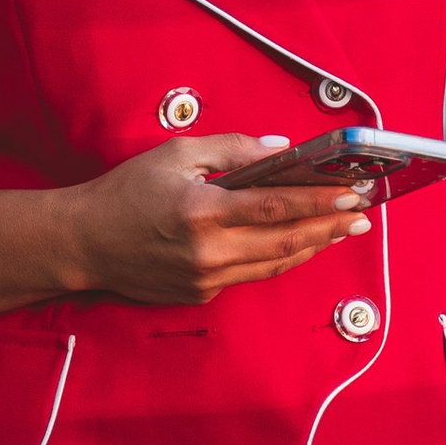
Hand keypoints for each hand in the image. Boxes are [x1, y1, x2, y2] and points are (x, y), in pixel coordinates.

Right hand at [62, 134, 371, 306]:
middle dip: (330, 226)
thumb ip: (232, 151)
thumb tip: (280, 149)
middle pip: (286, 240)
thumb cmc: (126, 192)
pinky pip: (252, 274)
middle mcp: (208, 252)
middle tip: (362, 213)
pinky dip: (280, 257)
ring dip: (313, 244)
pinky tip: (299, 242)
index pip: (275, 206)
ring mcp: (205, 279)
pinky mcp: (200, 294)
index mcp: (201, 212)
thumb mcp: (176, 155)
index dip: (319, 200)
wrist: (83, 244)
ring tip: (341, 228)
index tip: (352, 192)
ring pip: (275, 263)